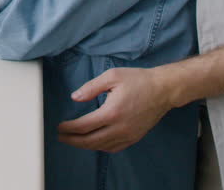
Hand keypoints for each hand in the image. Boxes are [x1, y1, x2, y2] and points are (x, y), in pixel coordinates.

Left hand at [56, 67, 175, 153]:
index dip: (69, 128)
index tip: (59, 127)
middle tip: (61, 137)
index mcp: (111, 112)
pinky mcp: (135, 137)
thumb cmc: (138, 80)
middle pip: (90, 141)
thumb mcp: (112, 76)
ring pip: (102, 146)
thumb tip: (75, 98)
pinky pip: (114, 147)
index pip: (84, 126)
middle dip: (73, 140)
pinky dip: (101, 147)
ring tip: (74, 140)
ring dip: (85, 145)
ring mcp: (128, 135)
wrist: (163, 89)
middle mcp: (120, 127)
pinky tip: (94, 142)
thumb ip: (91, 88)